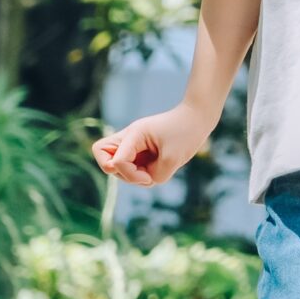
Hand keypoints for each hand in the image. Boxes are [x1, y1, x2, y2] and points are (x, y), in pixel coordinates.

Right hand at [90, 105, 211, 186]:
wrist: (196, 118)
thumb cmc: (186, 132)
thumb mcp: (173, 159)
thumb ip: (155, 176)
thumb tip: (145, 180)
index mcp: (134, 134)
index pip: (116, 161)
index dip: (130, 175)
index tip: (149, 177)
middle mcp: (129, 138)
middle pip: (103, 158)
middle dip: (120, 173)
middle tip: (143, 174)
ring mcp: (132, 145)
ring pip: (117, 168)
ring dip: (133, 176)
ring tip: (157, 170)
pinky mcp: (139, 152)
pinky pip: (130, 169)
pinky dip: (141, 175)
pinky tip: (159, 168)